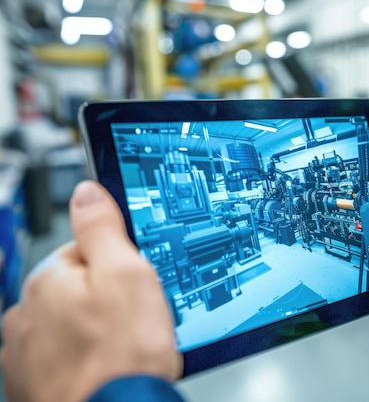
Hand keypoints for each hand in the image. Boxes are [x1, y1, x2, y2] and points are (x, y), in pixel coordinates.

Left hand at [1, 181, 181, 401]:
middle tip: (134, 322)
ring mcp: (24, 353)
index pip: (85, 251)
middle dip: (104, 301)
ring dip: (92, 332)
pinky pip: (61, 358)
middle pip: (76, 289)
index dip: (120, 267)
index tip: (136, 286)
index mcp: (47, 279)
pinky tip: (104, 370)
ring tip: (122, 350)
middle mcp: (25, 313)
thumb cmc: (121, 358)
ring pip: (68, 325)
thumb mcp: (128, 274)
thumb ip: (103, 228)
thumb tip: (87, 193)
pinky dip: (80, 361)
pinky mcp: (31, 384)